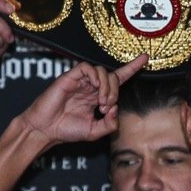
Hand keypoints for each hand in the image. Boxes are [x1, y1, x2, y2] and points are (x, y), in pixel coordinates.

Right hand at [17, 57, 146, 145]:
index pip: (118, 79)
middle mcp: (90, 87)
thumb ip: (110, 124)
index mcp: (96, 97)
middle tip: (107, 106)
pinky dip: (95, 76)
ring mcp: (80, 81)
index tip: (145, 58)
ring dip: (107, 87)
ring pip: (102, 71)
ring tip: (101, 103)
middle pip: (113, 77)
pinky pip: (87, 68)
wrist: (45, 130)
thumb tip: (116, 108)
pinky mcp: (70, 77)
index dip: (131, 69)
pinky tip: (94, 89)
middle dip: (116, 91)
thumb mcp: (95, 132)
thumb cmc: (66, 130)